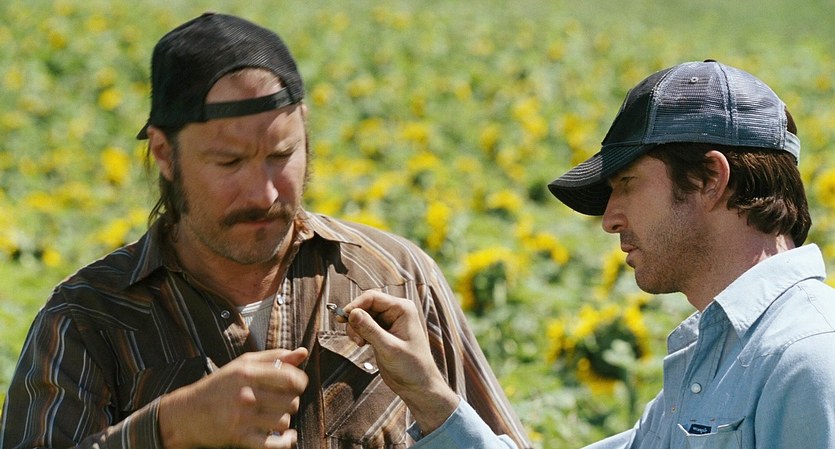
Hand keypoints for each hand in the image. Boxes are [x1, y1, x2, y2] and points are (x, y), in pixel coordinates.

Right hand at [159, 347, 308, 448]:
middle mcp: (245, 394)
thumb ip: (274, 357)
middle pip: (290, 400)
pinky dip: (285, 442)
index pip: (291, 377)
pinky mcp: (239, 437)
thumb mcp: (244, 364)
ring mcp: (242, 417)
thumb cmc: (219, 386)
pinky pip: (272, 444)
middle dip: (291, 401)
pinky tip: (287, 437)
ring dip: (284, 421)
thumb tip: (303, 352)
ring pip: (284, 421)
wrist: (186, 413)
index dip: (300, 382)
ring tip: (275, 416)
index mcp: (248, 372)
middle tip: (281, 401)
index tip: (297, 385)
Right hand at [342, 291, 458, 433]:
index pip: (372, 297)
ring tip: (359, 343)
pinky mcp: (383, 332)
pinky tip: (362, 344)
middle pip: (366, 305)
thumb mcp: (388, 347)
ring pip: (363, 315)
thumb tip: (352, 313)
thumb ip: (369, 329)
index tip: (343, 318)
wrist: (418, 385)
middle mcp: (396, 311)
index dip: (355, 305)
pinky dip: (359, 333)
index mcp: (402, 309)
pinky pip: (364, 325)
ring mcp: (389, 322)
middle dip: (355, 319)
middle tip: (354, 337)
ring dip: (356, 327)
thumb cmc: (411, 366)